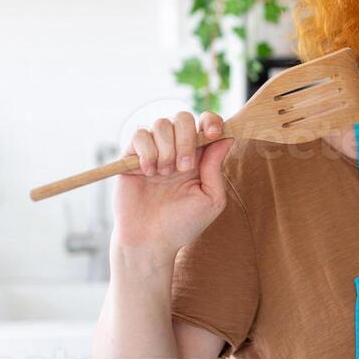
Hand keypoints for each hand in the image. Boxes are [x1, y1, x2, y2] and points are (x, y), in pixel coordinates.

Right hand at [112, 110, 233, 258]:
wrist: (151, 240)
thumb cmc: (183, 223)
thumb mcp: (210, 199)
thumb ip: (216, 168)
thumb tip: (226, 138)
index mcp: (199, 157)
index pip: (206, 124)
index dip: (211, 121)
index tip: (213, 133)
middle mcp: (177, 149)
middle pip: (183, 117)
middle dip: (186, 139)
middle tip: (184, 167)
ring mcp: (154, 151)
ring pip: (161, 124)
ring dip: (166, 149)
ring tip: (164, 175)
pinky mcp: (132, 156)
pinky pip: (139, 135)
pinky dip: (147, 152)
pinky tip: (149, 172)